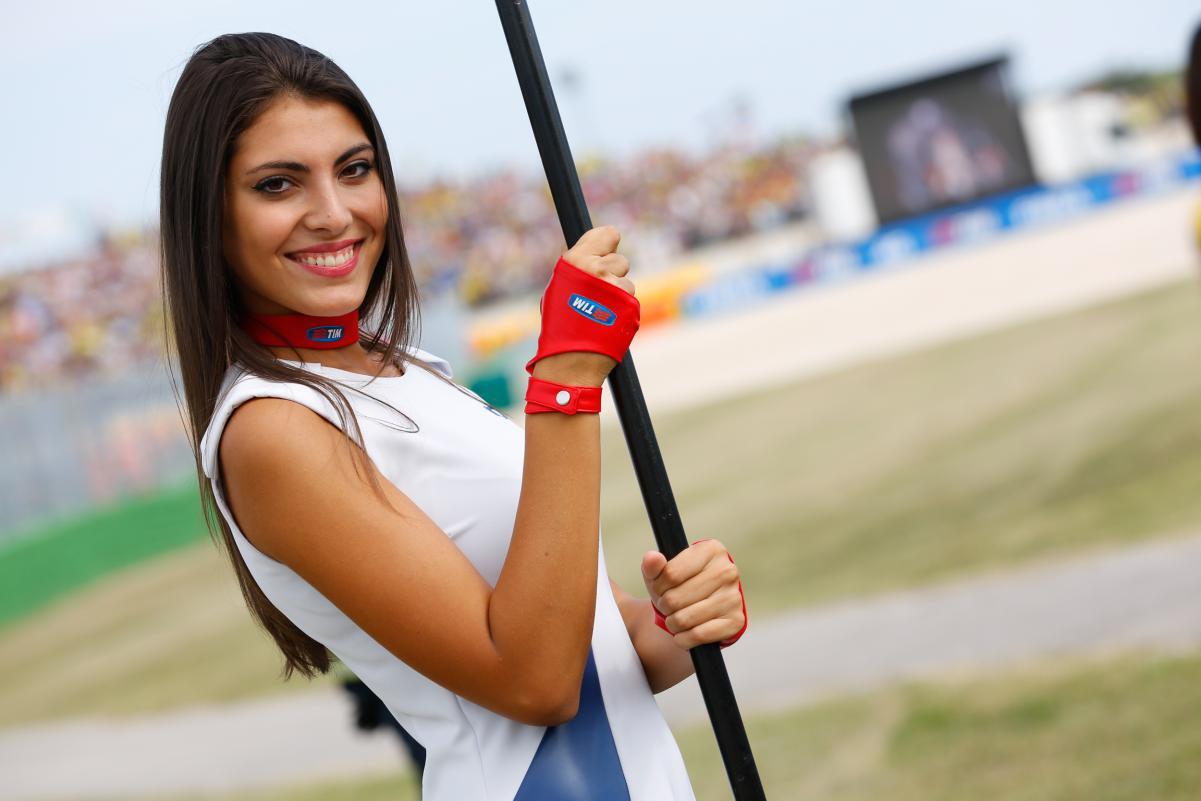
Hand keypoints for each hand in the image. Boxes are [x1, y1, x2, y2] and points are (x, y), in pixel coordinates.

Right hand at [533, 225, 633, 386]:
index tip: (604, 253)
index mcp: (576, 260)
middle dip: (612, 274)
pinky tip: (608, 323)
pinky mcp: (630, 306)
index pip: (607, 234)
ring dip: (618, 296)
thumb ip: (581, 266)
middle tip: (596, 295)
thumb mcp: (559, 287)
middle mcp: (597, 270)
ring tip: (599, 314)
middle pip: (620, 260)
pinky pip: (631, 303)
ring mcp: (616, 288)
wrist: (569, 361)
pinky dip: (624, 312)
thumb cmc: (559, 325)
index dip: (607, 245)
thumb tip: (599, 251)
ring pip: (627, 283)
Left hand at [641, 539, 744, 649]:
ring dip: (672, 624)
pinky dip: (684, 639)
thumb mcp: (662, 573)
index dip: (658, 586)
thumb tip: (653, 558)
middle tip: (667, 606)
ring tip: (674, 619)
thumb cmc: (679, 586)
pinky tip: (684, 633)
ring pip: (685, 619)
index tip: (660, 589)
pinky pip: (699, 635)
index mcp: (711, 550)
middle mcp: (727, 571)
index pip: (671, 574)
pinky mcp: (736, 621)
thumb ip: (652, 565)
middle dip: (664, 607)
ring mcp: (734, 597)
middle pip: (676, 598)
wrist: (700, 610)